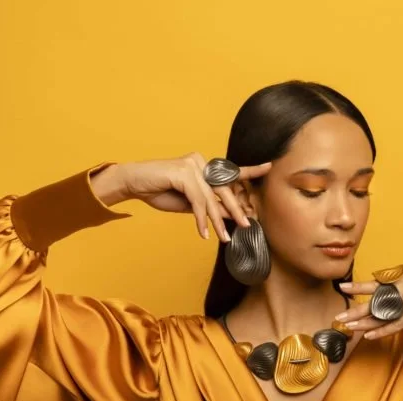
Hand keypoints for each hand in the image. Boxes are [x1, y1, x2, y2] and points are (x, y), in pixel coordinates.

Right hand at [106, 153, 271, 241]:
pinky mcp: (183, 172)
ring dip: (217, 220)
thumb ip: (209, 206)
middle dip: (235, 209)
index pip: (230, 172)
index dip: (250, 171)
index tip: (269, 167)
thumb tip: (232, 216)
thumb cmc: (159, 191)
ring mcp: (192, 165)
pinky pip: (197, 200)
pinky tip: (203, 232)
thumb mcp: (190, 204)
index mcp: (204, 167)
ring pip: (211, 197)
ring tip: (223, 238)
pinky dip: (200, 218)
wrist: (133, 183)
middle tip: (247, 225)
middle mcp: (200, 162)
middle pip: (224, 188)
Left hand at [337, 272, 402, 339]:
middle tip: (340, 314)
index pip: (380, 283)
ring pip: (384, 312)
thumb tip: (394, 299)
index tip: (344, 287)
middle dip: (357, 307)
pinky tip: (369, 336)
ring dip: (365, 322)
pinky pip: (397, 323)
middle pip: (377, 298)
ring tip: (349, 327)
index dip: (361, 286)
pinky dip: (382, 331)